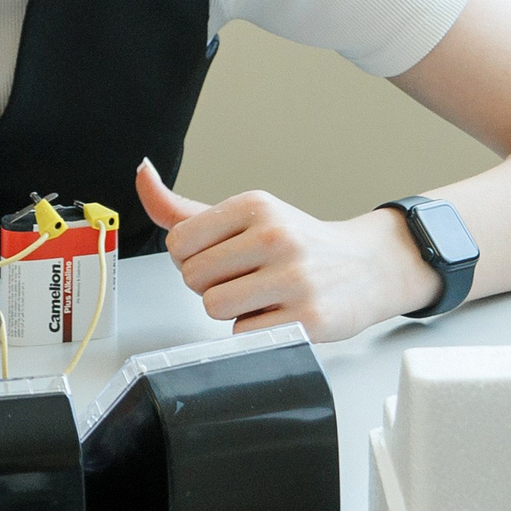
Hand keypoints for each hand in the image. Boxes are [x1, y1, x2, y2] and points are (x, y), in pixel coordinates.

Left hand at [137, 159, 439, 342]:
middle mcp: (275, 236)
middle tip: (246, 279)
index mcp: (254, 206)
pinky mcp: (308, 319)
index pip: (178, 242)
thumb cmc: (297, 243)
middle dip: (211, 285)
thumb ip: (181, 207)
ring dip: (231, 310)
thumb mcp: (243, 217)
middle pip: (193, 278)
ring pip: (214, 307)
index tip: (221, 256)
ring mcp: (294, 278)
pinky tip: (279, 313)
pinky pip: (243, 335)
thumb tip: (142, 174)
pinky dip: (254, 331)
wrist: (367, 267)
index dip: (192, 258)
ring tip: (262, 296)